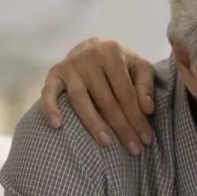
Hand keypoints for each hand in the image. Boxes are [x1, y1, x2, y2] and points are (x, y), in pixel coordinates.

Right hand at [41, 37, 156, 153]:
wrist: (92, 46)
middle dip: (122, 127)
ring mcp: (70, 66)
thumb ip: (145, 84)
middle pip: (106, 100)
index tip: (146, 140)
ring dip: (93, 123)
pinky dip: (50, 107)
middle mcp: (90, 57)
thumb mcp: (138, 65)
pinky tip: (57, 125)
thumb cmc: (120, 62)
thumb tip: (148, 109)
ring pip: (81, 100)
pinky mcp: (54, 73)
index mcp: (113, 53)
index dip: (137, 118)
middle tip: (133, 149)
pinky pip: (49, 92)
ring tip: (106, 143)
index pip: (127, 92)